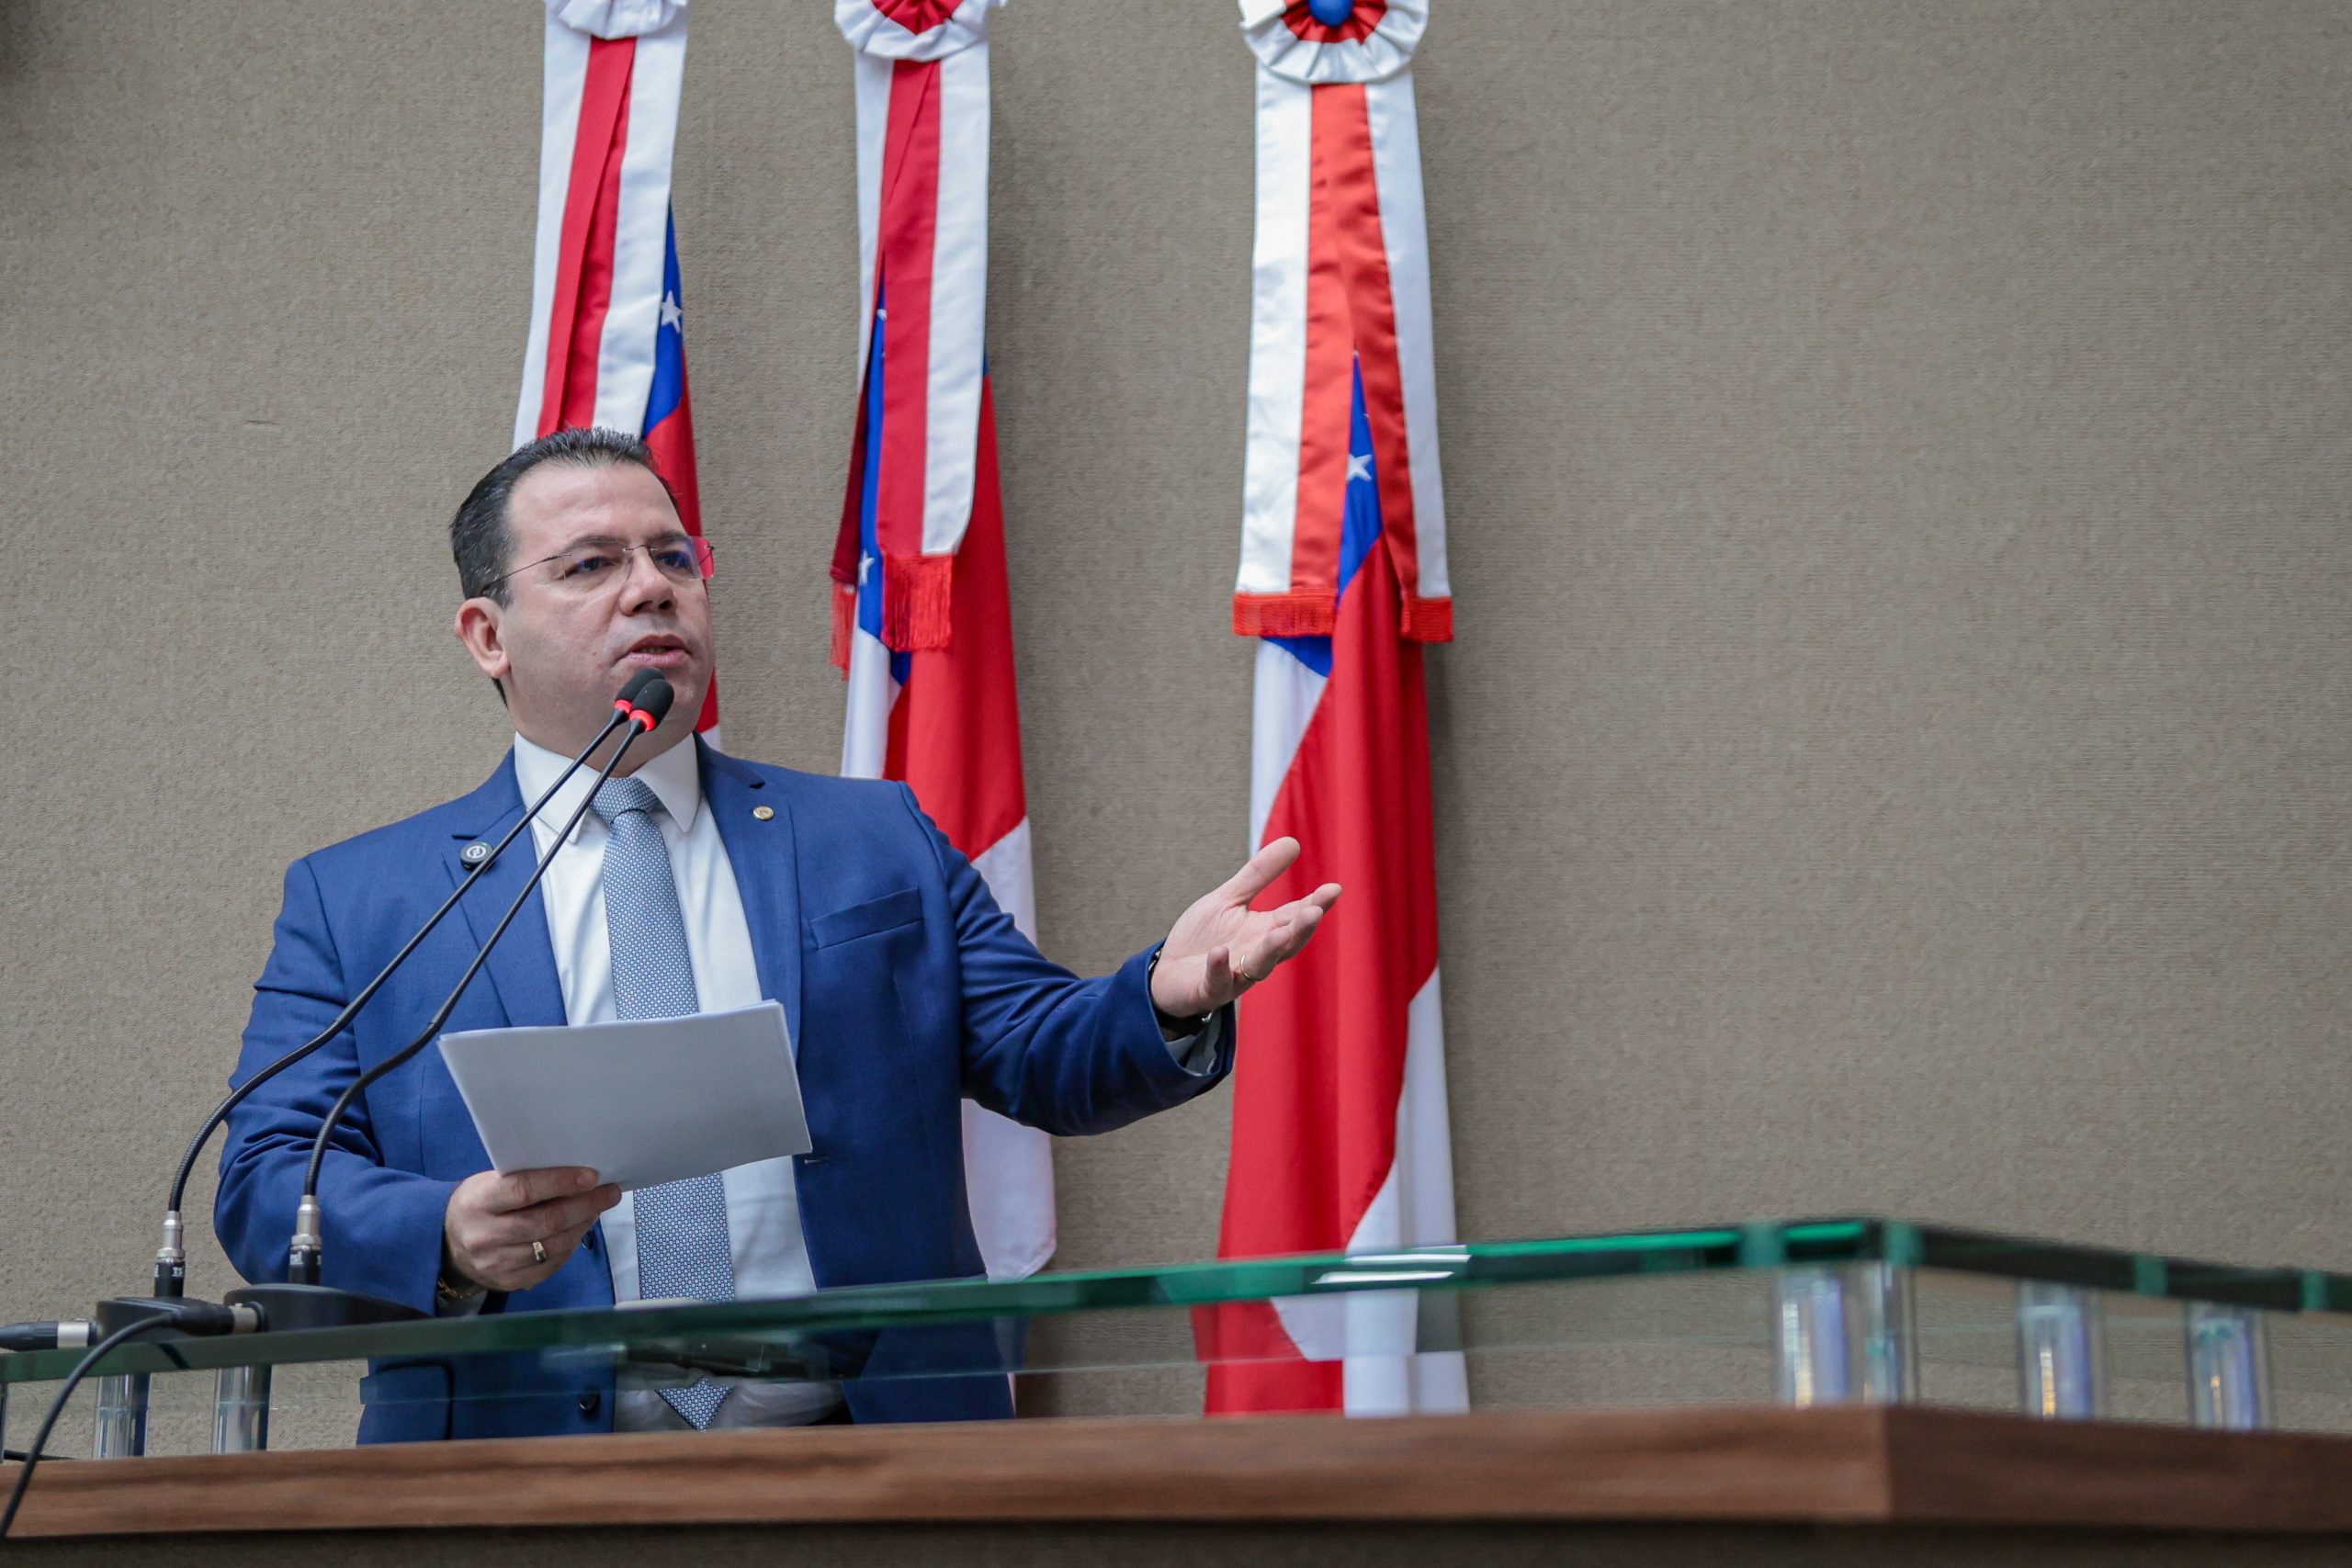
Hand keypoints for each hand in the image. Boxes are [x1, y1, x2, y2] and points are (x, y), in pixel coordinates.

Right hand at [442, 1167, 619, 1294]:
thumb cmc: (480, 1203)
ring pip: (552, 1246)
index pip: (523, 1190)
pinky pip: (550, 1265)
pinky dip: (570, 1246)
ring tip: (597, 1209)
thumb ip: (524, 1180)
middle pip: (545, 1222)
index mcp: (478, 1202)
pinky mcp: (508, 1282)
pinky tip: (579, 1230)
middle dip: (584, 1205)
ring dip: (582, 1226)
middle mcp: (484, 1236)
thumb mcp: (489, 1183)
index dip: (560, 1182)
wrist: (448, 1243)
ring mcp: (496, 1264)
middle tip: (609, 1192)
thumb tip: (577, 1175)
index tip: (591, 1176)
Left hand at [1149, 836, 1340, 1019]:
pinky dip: (1219, 968)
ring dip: (1270, 951)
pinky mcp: (1209, 990)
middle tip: (1314, 911)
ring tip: (1279, 934)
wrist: (1167, 973)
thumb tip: (1294, 842)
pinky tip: (1219, 952)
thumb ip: (1259, 875)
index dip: (1314, 905)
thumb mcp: (1230, 899)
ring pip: (1259, 967)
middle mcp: (1255, 955)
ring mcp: (1234, 975)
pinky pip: (1216, 982)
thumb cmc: (1204, 937)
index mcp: (1263, 932)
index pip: (1294, 917)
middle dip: (1300, 929)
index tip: (1333, 889)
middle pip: (1285, 943)